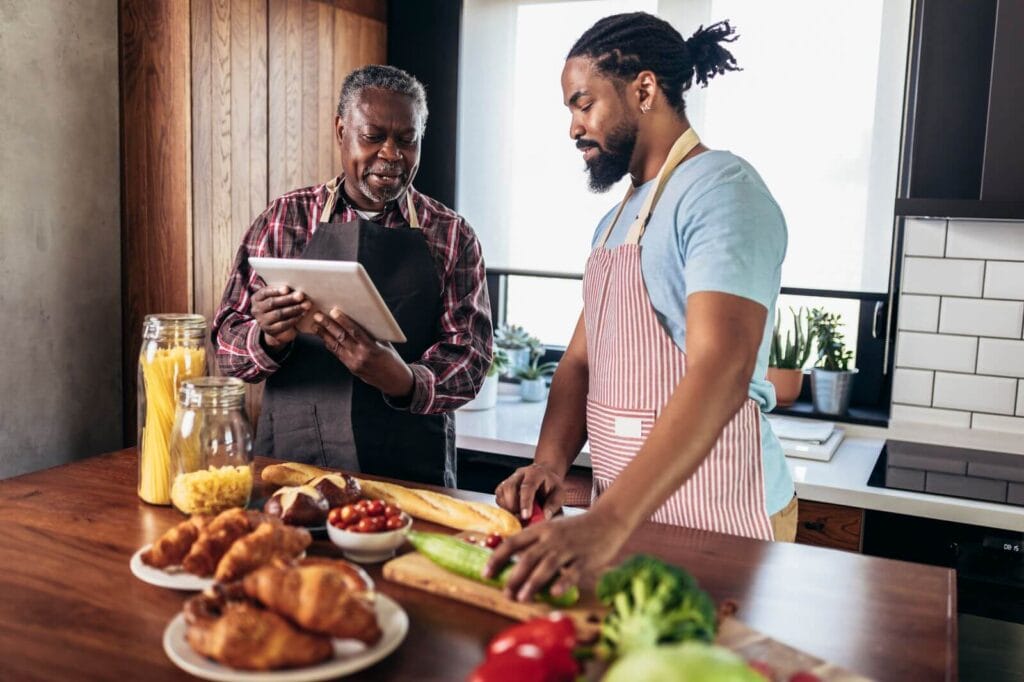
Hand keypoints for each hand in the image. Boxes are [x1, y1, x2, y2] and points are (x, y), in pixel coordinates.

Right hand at [252, 285, 309, 348]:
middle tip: (301, 296)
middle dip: (288, 299)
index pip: (265, 293)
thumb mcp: (277, 298)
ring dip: (294, 308)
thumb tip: (296, 286)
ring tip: (306, 305)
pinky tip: (303, 314)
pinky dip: (294, 318)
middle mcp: (257, 310)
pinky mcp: (271, 330)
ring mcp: (262, 321)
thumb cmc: (278, 306)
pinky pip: (283, 324)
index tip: (287, 289)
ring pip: (279, 314)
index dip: (276, 290)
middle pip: (272, 303)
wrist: (276, 327)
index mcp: (256, 299)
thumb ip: (282, 292)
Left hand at [311, 308, 413, 397]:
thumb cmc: (392, 360)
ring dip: (324, 335)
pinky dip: (330, 345)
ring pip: (336, 346)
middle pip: (341, 337)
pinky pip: (338, 354)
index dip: (343, 321)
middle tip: (318, 316)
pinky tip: (324, 338)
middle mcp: (361, 356)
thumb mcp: (385, 344)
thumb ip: (372, 334)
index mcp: (371, 348)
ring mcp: (354, 363)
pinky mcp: (351, 368)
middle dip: (328, 325)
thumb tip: (359, 320)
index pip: (354, 332)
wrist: (394, 381)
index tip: (334, 312)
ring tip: (315, 326)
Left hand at [483, 509, 627, 602]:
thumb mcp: (553, 529)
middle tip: (505, 593)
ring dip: (532, 583)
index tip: (486, 574)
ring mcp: (569, 548)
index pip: (513, 543)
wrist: (608, 520)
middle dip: (513, 577)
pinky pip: (572, 572)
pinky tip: (553, 593)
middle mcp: (552, 538)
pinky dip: (562, 582)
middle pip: (528, 557)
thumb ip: (535, 543)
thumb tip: (513, 562)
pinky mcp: (585, 559)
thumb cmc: (577, 528)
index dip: (497, 558)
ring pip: (547, 566)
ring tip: (522, 598)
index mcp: (541, 530)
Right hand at [495, 463, 565, 521]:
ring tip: (519, 514)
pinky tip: (514, 511)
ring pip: (501, 492)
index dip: (525, 502)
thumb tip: (545, 517)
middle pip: (509, 488)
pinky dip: (504, 507)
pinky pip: (499, 497)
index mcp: (535, 473)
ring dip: (508, 508)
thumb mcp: (559, 493)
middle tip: (522, 518)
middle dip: (514, 506)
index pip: (527, 486)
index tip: (526, 516)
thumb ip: (553, 505)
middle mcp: (520, 474)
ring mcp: (510, 479)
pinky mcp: (504, 486)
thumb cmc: (552, 486)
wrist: (545, 476)